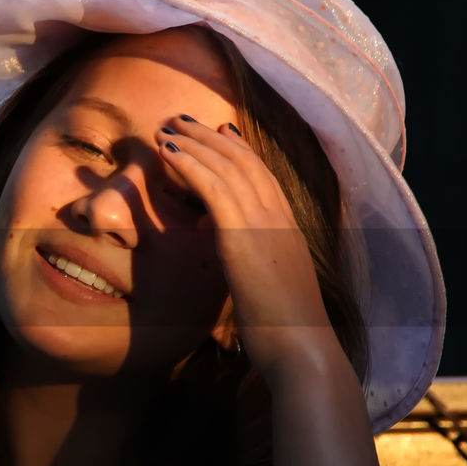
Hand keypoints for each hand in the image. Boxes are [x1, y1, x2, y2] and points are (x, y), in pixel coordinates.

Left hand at [155, 116, 340, 379]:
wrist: (299, 346)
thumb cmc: (281, 325)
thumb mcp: (261, 280)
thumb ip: (242, 252)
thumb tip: (215, 234)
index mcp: (287, 226)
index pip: (262, 174)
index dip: (237, 150)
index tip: (218, 131)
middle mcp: (279, 216)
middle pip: (243, 161)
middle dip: (210, 137)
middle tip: (182, 119)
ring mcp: (264, 222)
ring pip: (227, 167)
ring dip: (194, 142)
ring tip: (166, 127)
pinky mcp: (243, 234)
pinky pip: (213, 188)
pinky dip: (190, 164)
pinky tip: (168, 152)